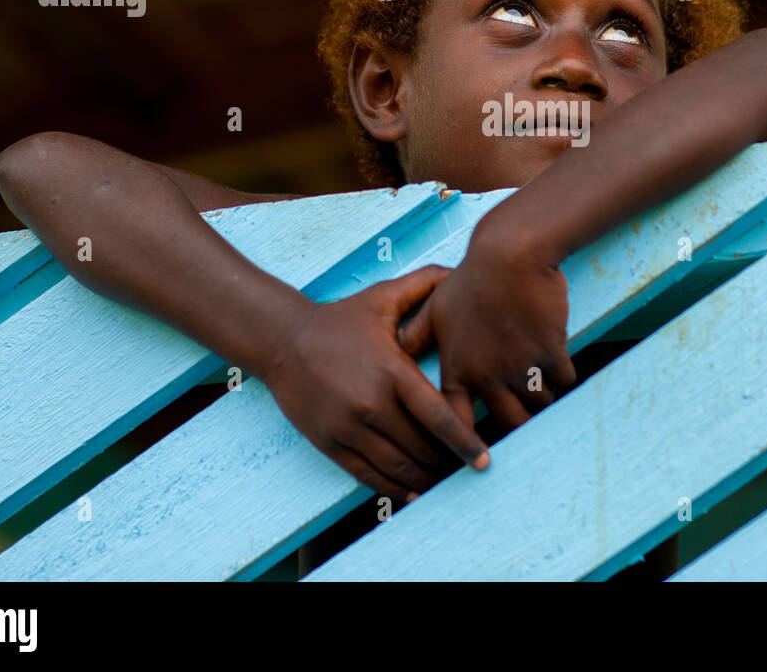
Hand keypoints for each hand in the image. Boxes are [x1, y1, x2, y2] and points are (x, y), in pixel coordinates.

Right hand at [263, 265, 489, 503]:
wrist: (282, 339)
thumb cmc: (340, 318)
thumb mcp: (381, 297)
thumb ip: (422, 284)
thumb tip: (457, 273)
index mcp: (391, 371)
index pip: (436, 415)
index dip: (464, 441)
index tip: (484, 459)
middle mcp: (371, 403)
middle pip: (421, 447)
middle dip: (448, 463)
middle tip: (470, 471)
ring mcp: (349, 427)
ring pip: (397, 466)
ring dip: (425, 479)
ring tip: (446, 482)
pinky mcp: (331, 443)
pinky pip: (368, 475)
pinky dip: (394, 489)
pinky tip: (413, 493)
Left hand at [397, 228, 576, 434]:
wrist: (510, 254)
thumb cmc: (472, 277)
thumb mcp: (436, 306)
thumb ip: (416, 333)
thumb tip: (396, 348)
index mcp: (458, 369)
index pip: (458, 423)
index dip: (468, 442)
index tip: (479, 452)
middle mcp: (487, 376)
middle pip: (510, 422)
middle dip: (520, 420)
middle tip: (525, 416)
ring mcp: (519, 366)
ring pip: (539, 403)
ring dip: (543, 395)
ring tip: (541, 383)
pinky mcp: (549, 353)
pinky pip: (563, 380)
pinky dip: (563, 373)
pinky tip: (557, 359)